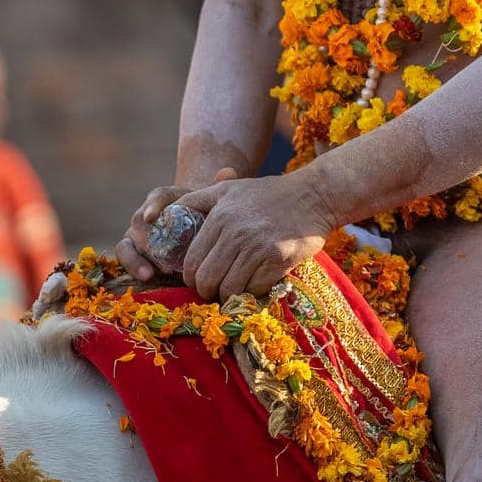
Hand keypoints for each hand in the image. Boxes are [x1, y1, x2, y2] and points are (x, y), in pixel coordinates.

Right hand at [115, 171, 235, 281]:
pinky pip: (127, 261)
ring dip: (134, 259)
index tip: (151, 217)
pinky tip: (147, 280)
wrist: (193, 228)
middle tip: (159, 256)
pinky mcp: (135, 255)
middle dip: (145, 239)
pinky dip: (133, 269)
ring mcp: (137, 237)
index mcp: (164, 198)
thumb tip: (228, 173)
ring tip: (148, 274)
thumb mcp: (211, 200)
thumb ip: (221, 185)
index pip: (158, 197)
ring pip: (126, 245)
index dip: (153, 205)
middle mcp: (145, 216)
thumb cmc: (203, 213)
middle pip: (139, 223)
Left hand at [181, 168, 334, 302]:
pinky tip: (256, 282)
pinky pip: (254, 290)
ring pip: (229, 290)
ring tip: (234, 288)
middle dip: (207, 291)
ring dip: (229, 294)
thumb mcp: (231, 188)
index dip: (191, 278)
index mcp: (220, 216)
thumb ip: (198, 199)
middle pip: (206, 281)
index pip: (191, 262)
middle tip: (215, 289)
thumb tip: (166, 213)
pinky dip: (252, 291)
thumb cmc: (269, 193)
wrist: (314, 196)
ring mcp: (257, 248)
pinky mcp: (278, 261)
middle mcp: (235, 233)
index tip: (198, 279)